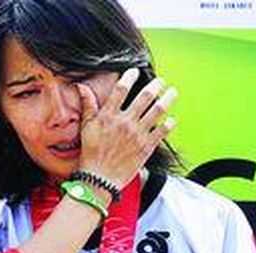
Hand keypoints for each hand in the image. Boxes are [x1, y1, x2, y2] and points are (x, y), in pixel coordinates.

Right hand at [77, 68, 177, 188]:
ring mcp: (138, 134)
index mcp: (109, 115)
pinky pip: (162, 132)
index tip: (135, 71)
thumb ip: (88, 105)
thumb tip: (82, 87)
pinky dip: (169, 124)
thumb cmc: (91, 152)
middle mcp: (125, 122)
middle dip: (156, 86)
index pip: (121, 90)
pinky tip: (171, 119)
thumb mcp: (86, 127)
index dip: (130, 78)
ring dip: (168, 100)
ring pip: (157, 112)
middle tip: (162, 81)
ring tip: (173, 93)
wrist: (100, 177)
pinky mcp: (147, 147)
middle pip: (145, 97)